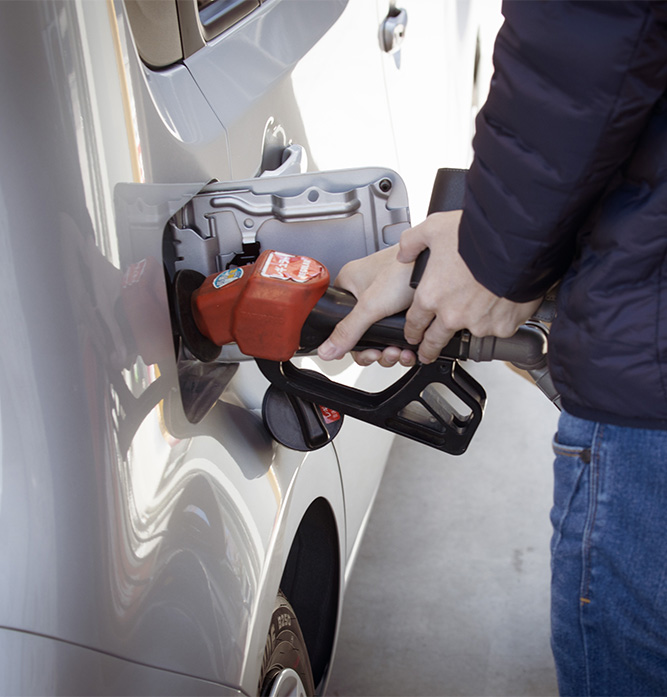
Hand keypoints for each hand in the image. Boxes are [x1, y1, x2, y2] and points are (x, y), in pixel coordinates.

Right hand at [317, 245, 415, 365]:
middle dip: (376, 350)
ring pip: (382, 337)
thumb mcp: (371, 305)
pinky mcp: (405, 307)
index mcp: (349, 285)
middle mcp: (366, 292)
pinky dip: (404, 346)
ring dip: (391, 351)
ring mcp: (386, 301)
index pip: (340, 322)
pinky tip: (409, 348)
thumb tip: (327, 350)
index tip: (366, 352)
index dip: (351, 344)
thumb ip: (348, 330)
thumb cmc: (406, 269)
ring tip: (400, 351)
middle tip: (385, 353)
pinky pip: (398, 333)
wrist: (440, 264)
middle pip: (362, 335)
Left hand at [398, 210, 541, 362]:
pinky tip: (502, 303)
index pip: (414, 323)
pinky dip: (499, 319)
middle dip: (429, 350)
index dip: (412, 331)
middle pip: (434, 341)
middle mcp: (451, 315)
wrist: (516, 244)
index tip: (413, 335)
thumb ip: (413, 242)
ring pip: (470, 332)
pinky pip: (499, 328)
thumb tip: (404, 252)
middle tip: (428, 354)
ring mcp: (478, 324)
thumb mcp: (434, 228)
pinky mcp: (502, 327)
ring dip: (471, 325)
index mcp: (431, 296)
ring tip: (479, 312)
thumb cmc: (476, 236)